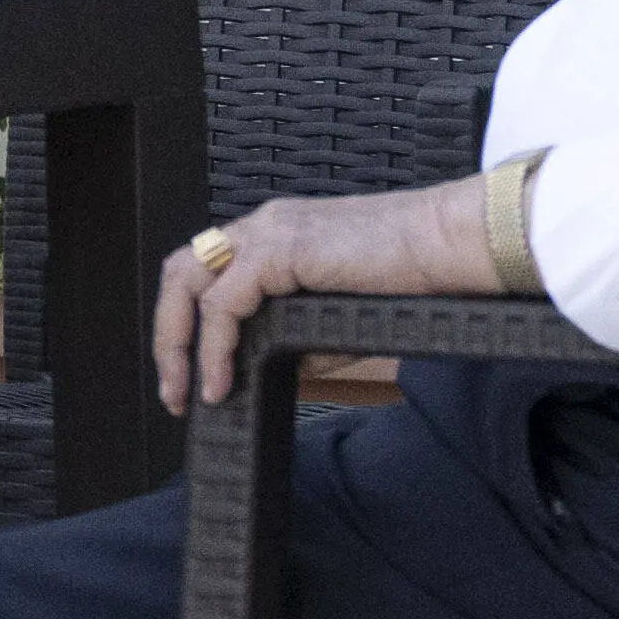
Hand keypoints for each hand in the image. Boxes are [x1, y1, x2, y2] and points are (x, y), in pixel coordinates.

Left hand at [150, 180, 496, 417]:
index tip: (190, 377)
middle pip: (181, 272)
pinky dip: (213, 346)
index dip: (187, 325)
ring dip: (177, 342)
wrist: (450, 246)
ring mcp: (269, 232)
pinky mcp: (280, 248)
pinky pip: (224, 302)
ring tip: (187, 392)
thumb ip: (295, 342)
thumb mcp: (337, 319)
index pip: (206, 273)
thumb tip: (254, 375)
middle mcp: (264, 226)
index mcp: (275, 235)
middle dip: (168, 335)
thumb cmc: (411, 277)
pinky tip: (222, 382)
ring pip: (188, 281)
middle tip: (175, 391)